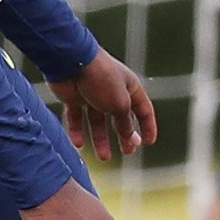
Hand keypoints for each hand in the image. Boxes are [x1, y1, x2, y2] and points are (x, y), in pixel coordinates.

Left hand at [51, 49, 157, 163]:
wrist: (71, 62)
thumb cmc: (101, 79)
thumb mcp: (120, 104)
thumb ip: (126, 123)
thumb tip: (131, 138)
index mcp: (130, 87)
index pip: (144, 109)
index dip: (148, 126)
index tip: (148, 142)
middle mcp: (112, 91)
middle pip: (120, 118)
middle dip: (124, 136)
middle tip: (127, 152)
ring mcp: (92, 94)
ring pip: (98, 121)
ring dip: (100, 139)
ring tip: (103, 157)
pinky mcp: (74, 97)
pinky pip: (77, 118)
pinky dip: (78, 131)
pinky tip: (79, 144)